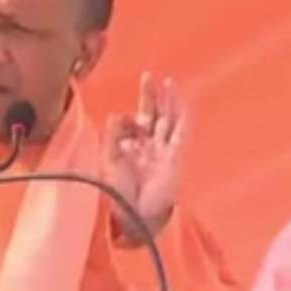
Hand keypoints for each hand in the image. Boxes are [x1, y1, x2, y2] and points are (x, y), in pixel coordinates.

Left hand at [101, 71, 184, 242]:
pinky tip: (182, 100)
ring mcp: (163, 152)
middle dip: (150, 96)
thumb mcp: (108, 158)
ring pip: (168, 120)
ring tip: (166, 81)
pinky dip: (182, 115)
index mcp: (131, 149)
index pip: (132, 123)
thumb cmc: (115, 192)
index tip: (120, 119)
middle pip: (152, 115)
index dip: (127, 118)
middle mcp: (148, 148)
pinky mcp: (175, 157)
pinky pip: (181, 132)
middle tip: (148, 76)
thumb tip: (116, 113)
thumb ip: (112, 134)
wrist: (131, 215)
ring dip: (168, 101)